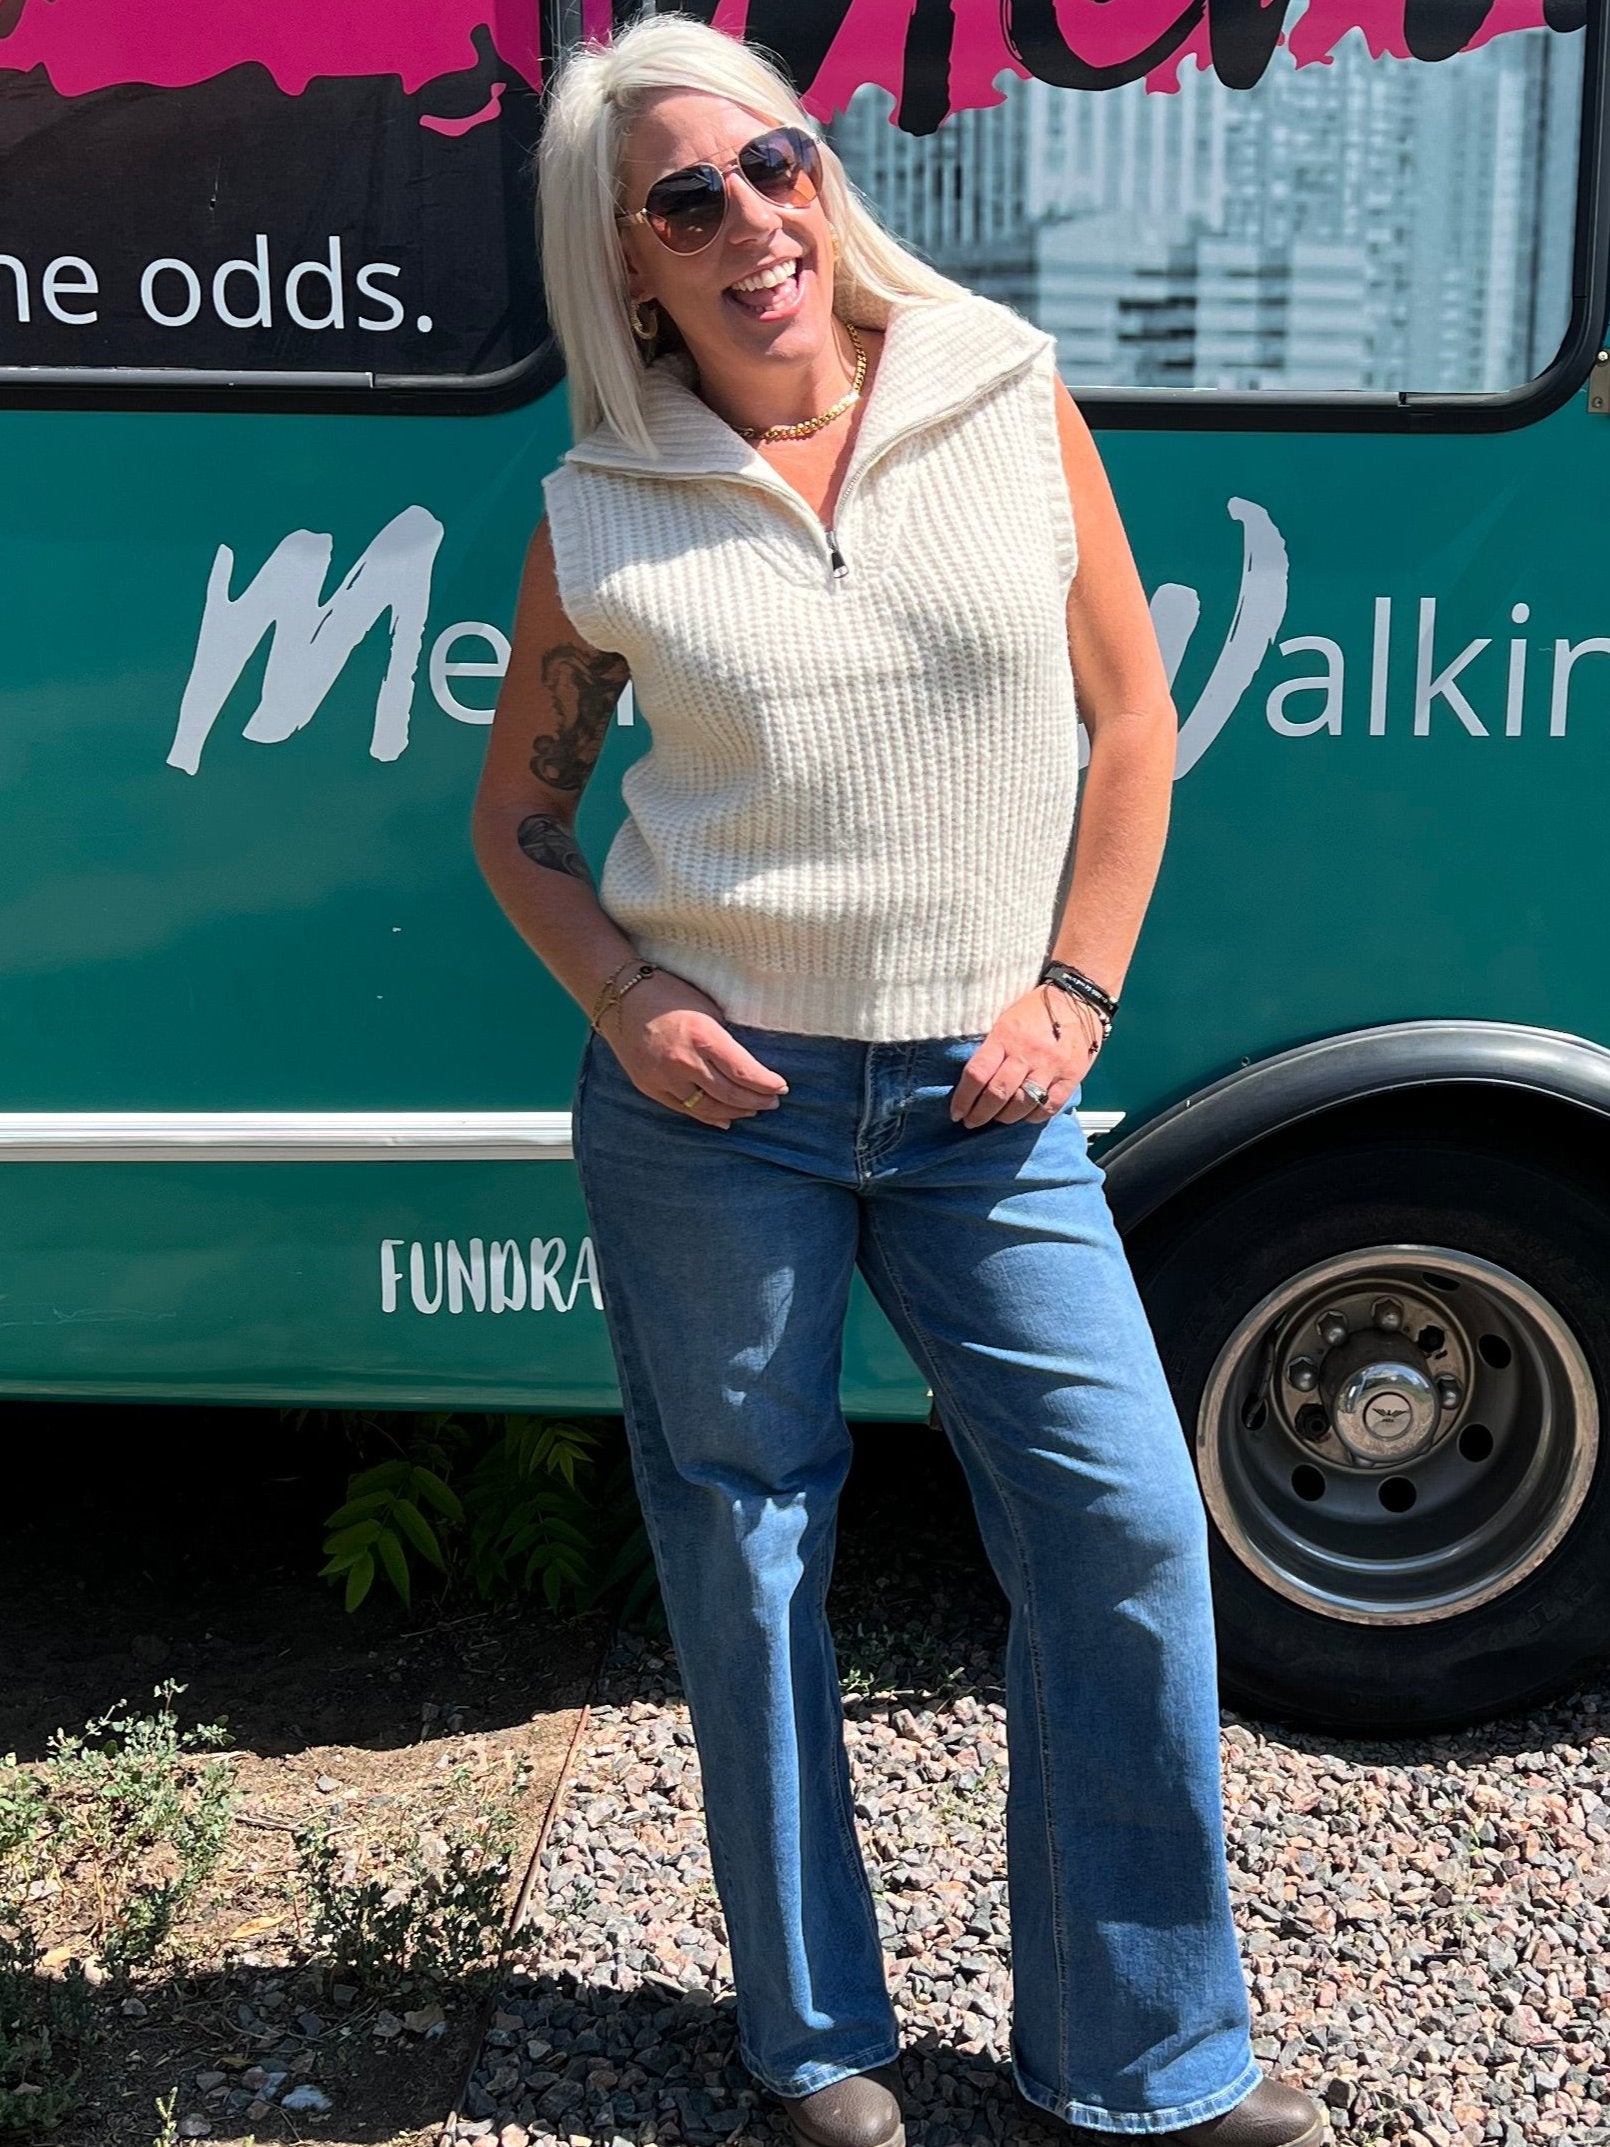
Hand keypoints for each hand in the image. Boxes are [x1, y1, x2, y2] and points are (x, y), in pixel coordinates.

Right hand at [597, 968, 788, 1126]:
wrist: (618, 996)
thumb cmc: (667, 994)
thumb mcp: (707, 1008)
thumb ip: (725, 1039)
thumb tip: (748, 1065)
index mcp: (702, 1036)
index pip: (743, 1071)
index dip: (766, 1084)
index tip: (781, 1087)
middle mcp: (683, 1062)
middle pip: (729, 1094)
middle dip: (756, 1101)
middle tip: (773, 1102)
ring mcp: (663, 1078)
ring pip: (707, 1108)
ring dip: (734, 1112)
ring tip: (752, 1110)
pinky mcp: (649, 1087)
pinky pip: (683, 1110)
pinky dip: (707, 1117)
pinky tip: (723, 1119)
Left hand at [949, 983, 1103, 1128]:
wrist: (1078, 997)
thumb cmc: (1035, 1009)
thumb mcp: (1005, 1019)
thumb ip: (991, 1048)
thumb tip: (973, 1081)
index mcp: (1005, 1036)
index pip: (977, 1074)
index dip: (963, 1099)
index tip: (956, 1112)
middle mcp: (1027, 1053)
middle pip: (997, 1094)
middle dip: (980, 1114)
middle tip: (972, 1122)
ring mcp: (1051, 1066)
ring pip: (1022, 1104)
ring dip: (1005, 1117)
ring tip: (998, 1118)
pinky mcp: (1071, 1076)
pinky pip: (1050, 1106)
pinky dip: (1034, 1116)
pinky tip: (1026, 1115)